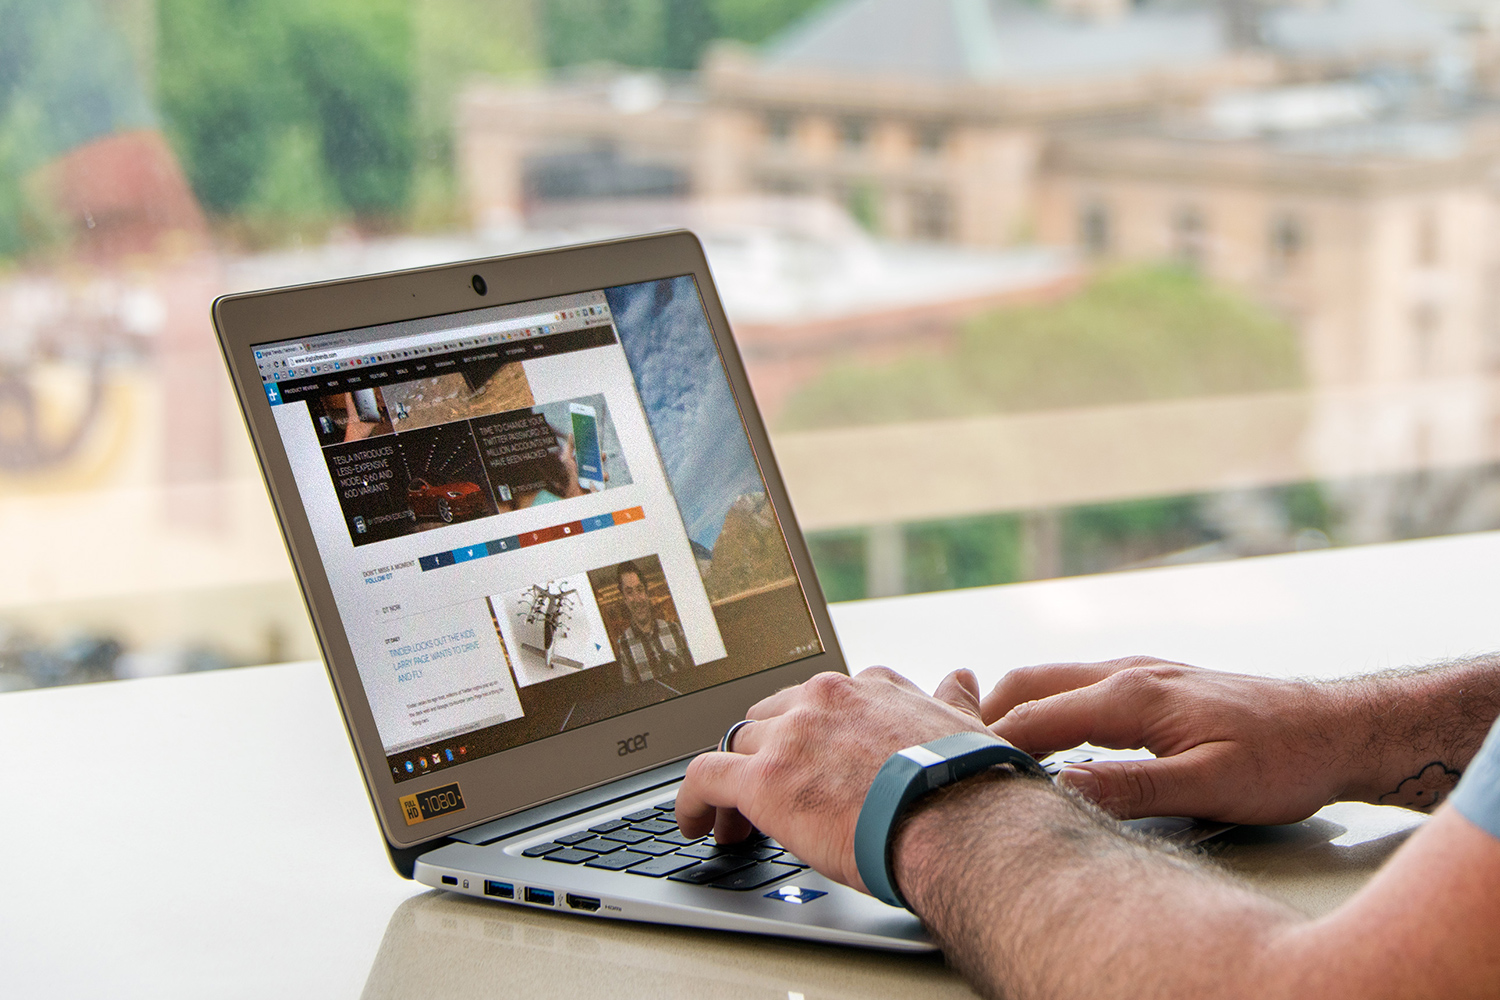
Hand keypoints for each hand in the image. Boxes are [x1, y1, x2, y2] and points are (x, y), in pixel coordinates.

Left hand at [675, 667, 988, 891]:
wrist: (958, 822)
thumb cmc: (968, 785)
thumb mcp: (968, 728)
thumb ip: (954, 702)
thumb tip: (962, 679)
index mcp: (869, 688)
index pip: (822, 698)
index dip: (810, 729)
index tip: (809, 753)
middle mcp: (825, 700)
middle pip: (772, 717)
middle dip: (767, 749)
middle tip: (770, 786)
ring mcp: (790, 736)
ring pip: (738, 744)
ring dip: (734, 777)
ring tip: (735, 816)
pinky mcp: (762, 779)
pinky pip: (703, 777)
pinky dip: (692, 800)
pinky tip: (695, 824)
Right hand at [982, 657, 1347, 824]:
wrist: (1335, 727)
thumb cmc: (1282, 759)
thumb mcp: (1211, 786)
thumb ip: (1133, 786)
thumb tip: (1062, 788)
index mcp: (1131, 695)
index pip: (1033, 718)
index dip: (988, 747)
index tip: (954, 773)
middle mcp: (1126, 672)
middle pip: (1026, 685)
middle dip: (983, 719)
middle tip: (953, 757)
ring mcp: (1137, 670)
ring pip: (1048, 679)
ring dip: (1012, 710)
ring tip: (986, 750)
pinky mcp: (1150, 680)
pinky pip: (1076, 685)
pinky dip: (1043, 707)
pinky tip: (1046, 739)